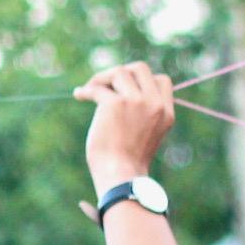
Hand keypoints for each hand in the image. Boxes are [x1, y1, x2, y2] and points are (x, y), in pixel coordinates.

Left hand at [75, 62, 175, 185]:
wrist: (120, 176)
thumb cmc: (127, 161)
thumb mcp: (146, 133)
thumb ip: (143, 112)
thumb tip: (120, 91)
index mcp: (166, 112)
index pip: (161, 80)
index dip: (141, 81)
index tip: (124, 90)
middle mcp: (154, 104)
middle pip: (140, 68)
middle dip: (120, 73)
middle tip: (105, 85)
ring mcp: (136, 102)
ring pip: (118, 72)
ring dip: (101, 80)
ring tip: (89, 91)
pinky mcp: (115, 104)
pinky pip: (98, 88)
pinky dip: (86, 90)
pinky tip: (79, 95)